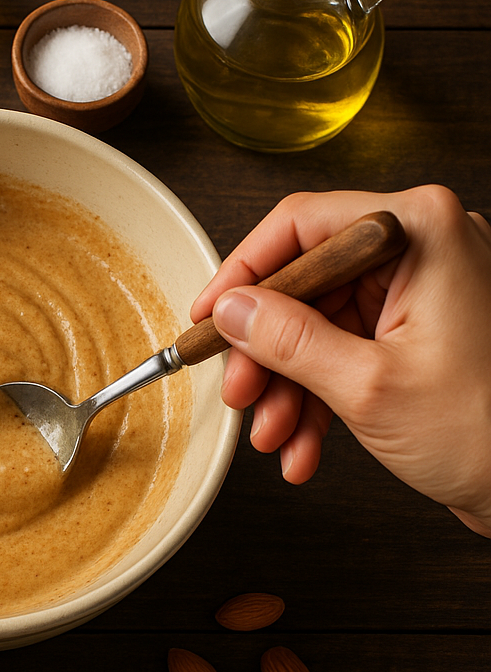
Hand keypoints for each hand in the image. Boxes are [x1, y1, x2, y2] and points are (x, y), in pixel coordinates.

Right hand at [191, 185, 490, 535]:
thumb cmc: (490, 432)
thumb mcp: (367, 385)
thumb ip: (287, 340)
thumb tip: (231, 310)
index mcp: (418, 231)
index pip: (300, 226)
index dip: (242, 273)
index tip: (208, 317)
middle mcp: (419, 250)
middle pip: (303, 283)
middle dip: (265, 351)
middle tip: (240, 393)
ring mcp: (419, 294)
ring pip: (317, 326)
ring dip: (287, 387)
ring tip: (274, 436)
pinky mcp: (416, 334)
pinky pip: (343, 352)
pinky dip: (317, 399)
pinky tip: (303, 446)